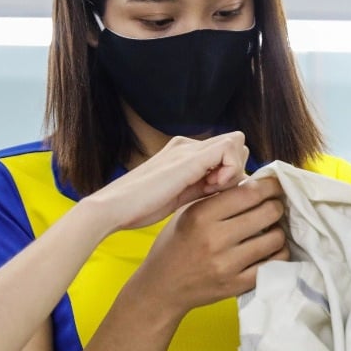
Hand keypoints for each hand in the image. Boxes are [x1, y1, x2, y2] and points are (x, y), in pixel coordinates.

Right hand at [84, 132, 248, 230]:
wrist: (114, 208)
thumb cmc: (140, 208)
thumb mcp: (179, 196)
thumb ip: (201, 188)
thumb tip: (227, 189)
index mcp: (183, 153)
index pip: (225, 153)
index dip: (230, 173)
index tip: (216, 194)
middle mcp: (187, 145)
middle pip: (234, 144)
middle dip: (236, 168)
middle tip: (217, 192)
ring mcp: (188, 148)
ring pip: (236, 142)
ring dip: (233, 168)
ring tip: (212, 190)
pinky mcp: (190, 157)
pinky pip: (229, 148)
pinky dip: (229, 170)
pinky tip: (211, 187)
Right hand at [132, 177, 288, 316]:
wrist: (162, 287)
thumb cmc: (175, 244)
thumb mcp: (188, 212)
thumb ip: (219, 197)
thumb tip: (255, 182)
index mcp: (202, 215)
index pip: (249, 192)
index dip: (269, 185)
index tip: (274, 184)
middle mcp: (215, 239)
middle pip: (267, 212)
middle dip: (276, 206)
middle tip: (273, 206)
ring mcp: (227, 265)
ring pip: (275, 238)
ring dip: (278, 230)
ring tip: (270, 229)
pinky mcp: (236, 285)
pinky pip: (273, 265)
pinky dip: (277, 254)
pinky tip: (269, 249)